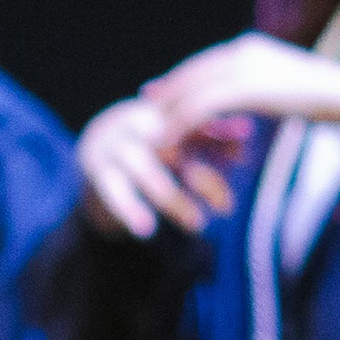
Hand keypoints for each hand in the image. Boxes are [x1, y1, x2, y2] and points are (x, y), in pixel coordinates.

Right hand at [77, 93, 242, 239]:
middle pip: (175, 148)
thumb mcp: (179, 139)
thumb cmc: (149, 145)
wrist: (91, 150)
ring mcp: (112, 145)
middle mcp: (135, 123)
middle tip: (228, 209)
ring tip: (197, 225)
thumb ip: (209, 139)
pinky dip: (130, 210)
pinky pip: (114, 191)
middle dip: (203, 179)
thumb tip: (248, 141)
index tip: (244, 160)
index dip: (220, 140)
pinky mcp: (94, 169)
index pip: (194, 123)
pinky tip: (146, 230)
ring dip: (174, 199)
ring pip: (147, 171)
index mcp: (160, 109)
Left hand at [143, 34, 339, 196]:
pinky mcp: (244, 89)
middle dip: (167, 90)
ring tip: (150, 129)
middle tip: (143, 103)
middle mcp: (243, 52)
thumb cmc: (322, 97)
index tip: (159, 86)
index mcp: (251, 47)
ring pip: (192, 91)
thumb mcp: (285, 85)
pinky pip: (200, 109)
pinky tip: (167, 140)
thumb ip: (262, 85)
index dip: (180, 75)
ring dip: (169, 112)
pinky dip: (180, 125)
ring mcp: (243, 69)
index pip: (205, 60)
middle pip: (192, 72)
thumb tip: (255, 94)